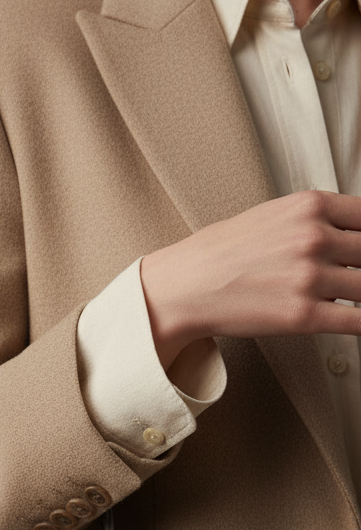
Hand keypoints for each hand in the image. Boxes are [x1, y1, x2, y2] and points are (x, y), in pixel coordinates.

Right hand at [139, 190, 360, 369]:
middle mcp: (315, 237)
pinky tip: (358, 323)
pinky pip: (358, 321)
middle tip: (354, 278)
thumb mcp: (275, 214)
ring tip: (349, 299)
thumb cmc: (223, 253)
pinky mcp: (304, 315)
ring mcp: (311, 277)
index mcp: (311, 206)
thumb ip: (317, 220)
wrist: (187, 286)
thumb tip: (351, 237)